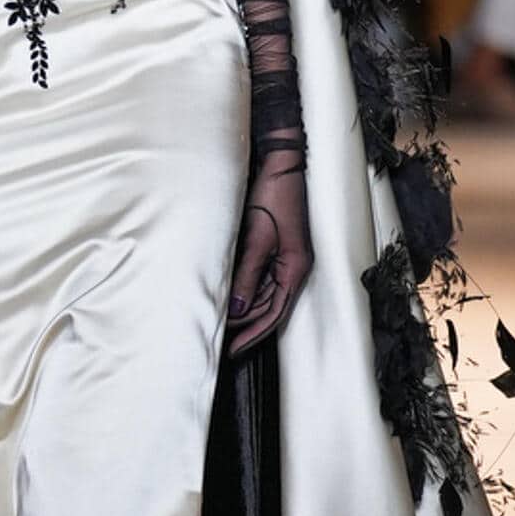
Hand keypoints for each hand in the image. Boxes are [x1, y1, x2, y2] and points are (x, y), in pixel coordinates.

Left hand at [227, 153, 311, 356]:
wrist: (278, 165)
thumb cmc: (274, 195)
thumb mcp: (257, 237)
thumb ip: (248, 274)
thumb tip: (237, 307)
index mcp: (295, 268)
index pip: (274, 314)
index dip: (253, 334)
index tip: (233, 350)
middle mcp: (293, 267)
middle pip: (269, 308)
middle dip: (245, 324)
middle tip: (218, 337)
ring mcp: (285, 258)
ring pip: (264, 295)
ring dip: (243, 308)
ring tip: (219, 321)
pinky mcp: (274, 249)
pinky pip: (260, 279)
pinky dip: (244, 290)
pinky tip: (228, 296)